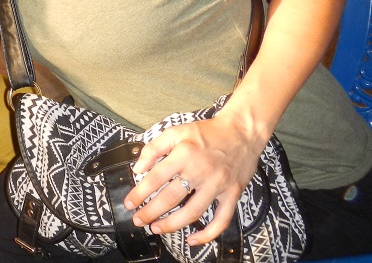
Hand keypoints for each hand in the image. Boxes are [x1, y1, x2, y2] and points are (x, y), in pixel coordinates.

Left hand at [124, 114, 265, 245]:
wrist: (242, 132)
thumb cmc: (207, 132)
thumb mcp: (176, 131)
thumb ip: (154, 148)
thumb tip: (138, 168)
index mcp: (184, 154)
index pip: (156, 177)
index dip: (140, 192)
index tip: (130, 203)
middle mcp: (201, 171)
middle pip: (172, 197)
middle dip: (151, 212)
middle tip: (138, 220)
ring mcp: (218, 185)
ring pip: (193, 212)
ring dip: (172, 224)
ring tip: (156, 228)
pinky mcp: (232, 194)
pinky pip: (221, 220)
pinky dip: (208, 234)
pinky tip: (193, 240)